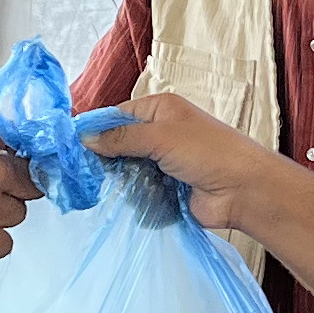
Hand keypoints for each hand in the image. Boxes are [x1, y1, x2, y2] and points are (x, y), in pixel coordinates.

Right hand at [83, 91, 281, 230]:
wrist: (243, 190)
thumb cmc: (207, 152)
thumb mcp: (160, 137)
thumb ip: (121, 138)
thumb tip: (85, 139)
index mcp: (161, 110)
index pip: (118, 114)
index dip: (96, 128)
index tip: (71, 145)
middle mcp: (161, 133)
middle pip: (120, 143)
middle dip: (102, 156)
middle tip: (76, 171)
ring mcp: (163, 163)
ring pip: (127, 168)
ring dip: (115, 178)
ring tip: (90, 188)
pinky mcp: (165, 189)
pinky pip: (138, 190)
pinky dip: (128, 195)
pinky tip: (112, 202)